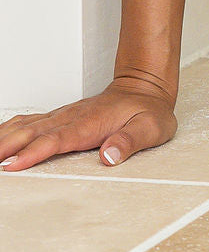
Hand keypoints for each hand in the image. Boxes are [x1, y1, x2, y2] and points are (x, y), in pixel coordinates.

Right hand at [0, 78, 176, 171]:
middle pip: (33, 132)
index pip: (57, 139)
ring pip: (28, 125)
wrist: (146, 86)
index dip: (34, 152)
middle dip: (8, 147)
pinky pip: (31, 121)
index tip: (13, 165)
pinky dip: (12, 129)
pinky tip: (1, 136)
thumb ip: (130, 141)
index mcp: (90, 123)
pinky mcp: (62, 116)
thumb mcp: (150, 128)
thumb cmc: (148, 109)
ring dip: (6, 137)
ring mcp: (65, 115)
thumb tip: (110, 156)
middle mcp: (72, 117)